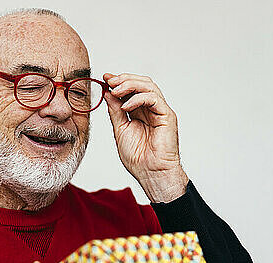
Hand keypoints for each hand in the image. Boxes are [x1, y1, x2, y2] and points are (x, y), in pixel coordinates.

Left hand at [103, 73, 188, 202]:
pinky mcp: (167, 115)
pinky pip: (154, 99)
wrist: (150, 173)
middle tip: (109, 81)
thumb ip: (115, 111)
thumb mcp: (120, 129)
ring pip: (149, 86)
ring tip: (116, 90)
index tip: (104, 78)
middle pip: (141, 83)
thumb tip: (108, 93)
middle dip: (124, 79)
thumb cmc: (138, 158)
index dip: (118, 82)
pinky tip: (126, 106)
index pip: (131, 90)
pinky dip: (138, 98)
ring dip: (130, 84)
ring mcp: (160, 111)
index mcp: (140, 112)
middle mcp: (151, 109)